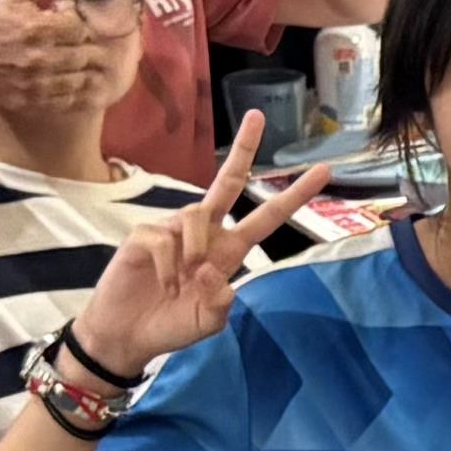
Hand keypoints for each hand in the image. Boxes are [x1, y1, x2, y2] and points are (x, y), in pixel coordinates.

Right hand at [67, 110, 331, 377]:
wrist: (127, 335)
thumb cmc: (171, 325)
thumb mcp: (207, 322)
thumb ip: (220, 304)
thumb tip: (216, 274)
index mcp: (229, 250)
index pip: (266, 217)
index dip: (294, 196)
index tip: (323, 171)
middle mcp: (204, 233)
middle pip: (228, 182)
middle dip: (244, 149)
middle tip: (257, 115)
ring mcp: (173, 230)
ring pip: (195, 214)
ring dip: (193, 251)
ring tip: (181, 282)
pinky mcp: (144, 234)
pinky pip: (164, 239)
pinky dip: (166, 266)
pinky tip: (160, 283)